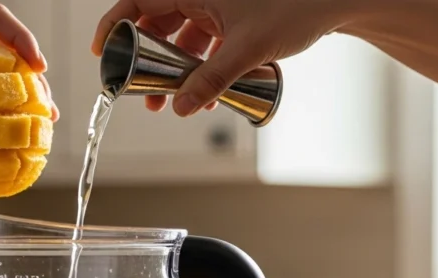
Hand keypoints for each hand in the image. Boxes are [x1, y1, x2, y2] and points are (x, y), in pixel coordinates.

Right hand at [92, 0, 359, 115]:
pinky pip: (201, 44)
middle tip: (138, 90)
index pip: (138, 0)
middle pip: (155, 24)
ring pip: (178, 38)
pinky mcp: (230, 19)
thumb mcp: (247, 50)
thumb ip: (210, 80)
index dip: (114, 24)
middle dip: (144, 61)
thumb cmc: (295, 10)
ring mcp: (215, 7)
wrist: (333, 4)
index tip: (103, 50)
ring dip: (170, 71)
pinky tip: (201, 95)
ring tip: (166, 102)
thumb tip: (181, 107)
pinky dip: (197, 68)